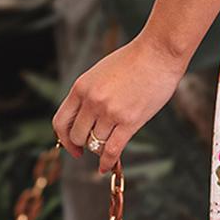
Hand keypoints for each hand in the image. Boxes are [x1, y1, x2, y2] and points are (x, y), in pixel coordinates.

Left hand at [51, 31, 186, 175]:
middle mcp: (92, 101)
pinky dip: (107, 161)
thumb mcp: (100, 73)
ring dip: (99, 150)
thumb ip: (89, 94)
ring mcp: (110, 112)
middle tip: (90, 149)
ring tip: (106, 150)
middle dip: (83, 145)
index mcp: (81, 87)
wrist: (158, 53)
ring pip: (95, 144)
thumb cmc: (133, 60)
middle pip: (78, 136)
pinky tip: (107, 166)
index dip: (64, 139)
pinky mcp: (129, 121)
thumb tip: (85, 118)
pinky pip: (112, 150)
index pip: (61, 122)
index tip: (72, 146)